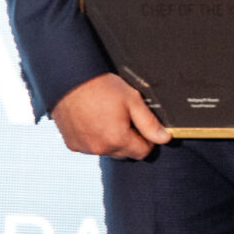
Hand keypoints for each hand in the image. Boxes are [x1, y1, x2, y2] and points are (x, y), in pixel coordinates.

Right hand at [51, 73, 171, 158]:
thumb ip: (149, 123)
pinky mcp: (72, 144)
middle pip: (125, 153)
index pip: (142, 152)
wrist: (69, 80)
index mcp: (117, 139)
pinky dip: (95, 138)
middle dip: (130, 140)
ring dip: (112, 140)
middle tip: (125, 117)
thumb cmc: (101, 87)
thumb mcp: (132, 100)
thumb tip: (164, 138)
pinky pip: (90, 147)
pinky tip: (94, 121)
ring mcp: (84, 148)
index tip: (143, 126)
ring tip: (108, 116)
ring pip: (108, 151)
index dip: (147, 139)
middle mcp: (99, 148)